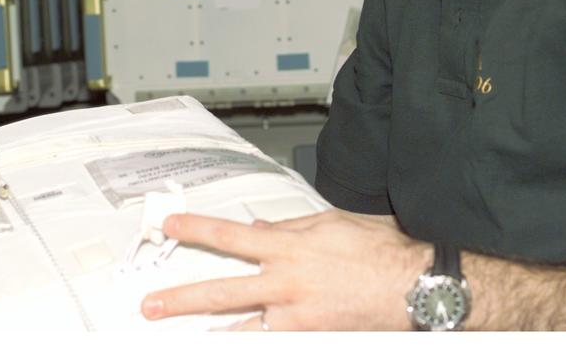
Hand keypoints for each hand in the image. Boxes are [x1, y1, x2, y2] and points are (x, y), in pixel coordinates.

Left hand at [140, 209, 432, 330]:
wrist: (413, 286)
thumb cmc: (380, 251)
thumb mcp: (330, 223)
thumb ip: (289, 228)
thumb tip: (258, 231)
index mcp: (290, 248)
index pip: (231, 236)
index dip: (197, 230)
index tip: (173, 226)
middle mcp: (287, 284)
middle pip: (222, 293)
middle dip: (181, 299)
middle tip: (152, 306)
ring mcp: (297, 317)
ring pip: (241, 328)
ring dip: (208, 334)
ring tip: (184, 338)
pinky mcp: (310, 338)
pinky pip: (272, 341)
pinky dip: (251, 341)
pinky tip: (233, 341)